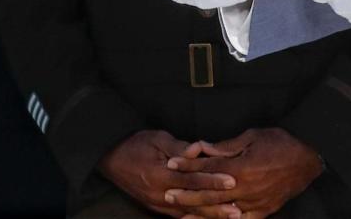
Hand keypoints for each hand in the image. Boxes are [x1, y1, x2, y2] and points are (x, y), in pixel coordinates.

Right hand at [99, 130, 235, 216]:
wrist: (111, 158)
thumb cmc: (135, 144)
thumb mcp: (157, 139)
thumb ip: (180, 148)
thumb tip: (199, 150)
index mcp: (160, 175)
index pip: (192, 180)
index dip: (213, 181)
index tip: (232, 181)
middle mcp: (160, 194)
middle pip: (193, 202)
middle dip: (217, 205)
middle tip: (238, 209)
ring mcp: (158, 204)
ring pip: (188, 213)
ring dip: (210, 216)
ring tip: (231, 217)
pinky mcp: (157, 208)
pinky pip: (180, 216)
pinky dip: (196, 218)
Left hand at [166, 128, 323, 218]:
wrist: (307, 158)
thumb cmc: (279, 142)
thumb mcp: (250, 136)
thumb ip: (225, 146)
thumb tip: (202, 147)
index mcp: (241, 168)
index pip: (208, 167)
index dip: (188, 166)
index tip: (171, 164)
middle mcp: (245, 188)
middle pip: (210, 193)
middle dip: (187, 193)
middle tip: (167, 194)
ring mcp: (255, 203)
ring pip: (222, 210)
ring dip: (200, 212)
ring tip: (181, 214)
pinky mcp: (264, 211)